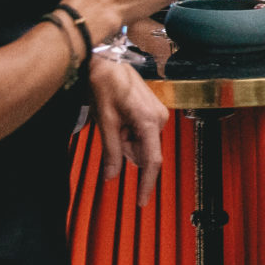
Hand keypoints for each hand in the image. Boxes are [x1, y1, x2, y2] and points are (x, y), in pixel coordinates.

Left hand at [88, 58, 168, 205]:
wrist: (107, 62)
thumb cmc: (106, 85)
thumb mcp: (104, 122)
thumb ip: (111, 151)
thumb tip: (111, 176)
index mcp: (150, 121)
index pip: (152, 161)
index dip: (146, 184)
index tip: (141, 201)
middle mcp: (159, 118)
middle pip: (144, 153)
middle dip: (126, 150)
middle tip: (111, 131)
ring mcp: (158, 114)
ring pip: (142, 144)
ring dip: (126, 141)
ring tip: (114, 120)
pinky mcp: (154, 112)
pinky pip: (142, 134)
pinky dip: (129, 133)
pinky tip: (120, 118)